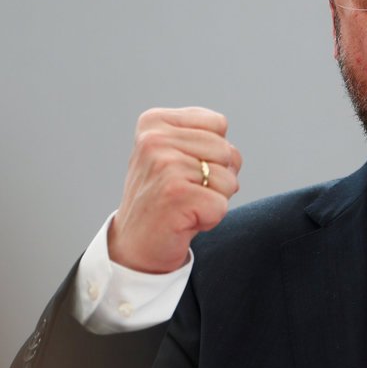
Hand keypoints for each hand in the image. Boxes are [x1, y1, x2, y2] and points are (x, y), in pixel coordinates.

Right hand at [107, 107, 241, 273]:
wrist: (134, 245)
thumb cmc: (165, 197)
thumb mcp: (180, 155)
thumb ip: (208, 140)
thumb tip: (231, 155)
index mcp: (154, 122)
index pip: (218, 124)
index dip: (214, 152)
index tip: (185, 169)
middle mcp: (154, 139)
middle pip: (226, 150)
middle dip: (217, 176)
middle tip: (187, 192)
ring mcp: (163, 165)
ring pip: (228, 178)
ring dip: (214, 198)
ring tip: (184, 205)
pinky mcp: (175, 194)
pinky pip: (221, 204)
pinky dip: (210, 218)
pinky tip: (184, 221)